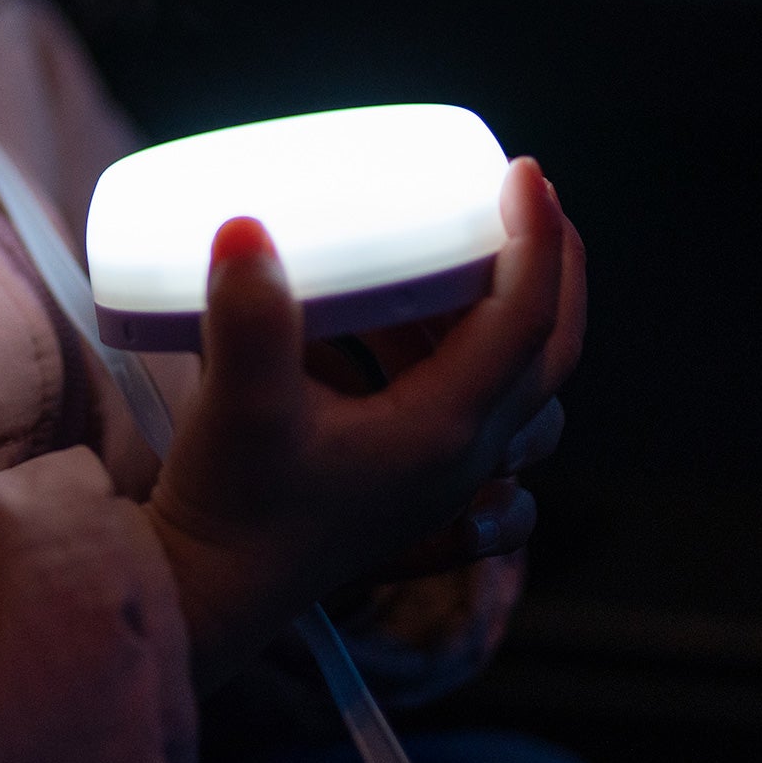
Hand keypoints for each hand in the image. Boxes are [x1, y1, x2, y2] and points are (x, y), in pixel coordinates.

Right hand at [143, 157, 584, 692]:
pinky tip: (419, 322)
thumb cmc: (232, 509)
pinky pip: (479, 406)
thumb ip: (247, 318)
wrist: (207, 592)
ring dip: (514, 309)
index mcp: (445, 434)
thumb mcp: (239, 407)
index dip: (535, 240)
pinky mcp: (406, 478)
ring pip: (521, 384)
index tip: (522, 171)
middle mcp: (461, 457)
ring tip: (470, 246)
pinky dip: (473, 349)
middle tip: (530, 195)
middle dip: (554, 268)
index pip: (525, 323)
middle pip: (550, 353)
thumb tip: (245, 226)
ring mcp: (439, 474)